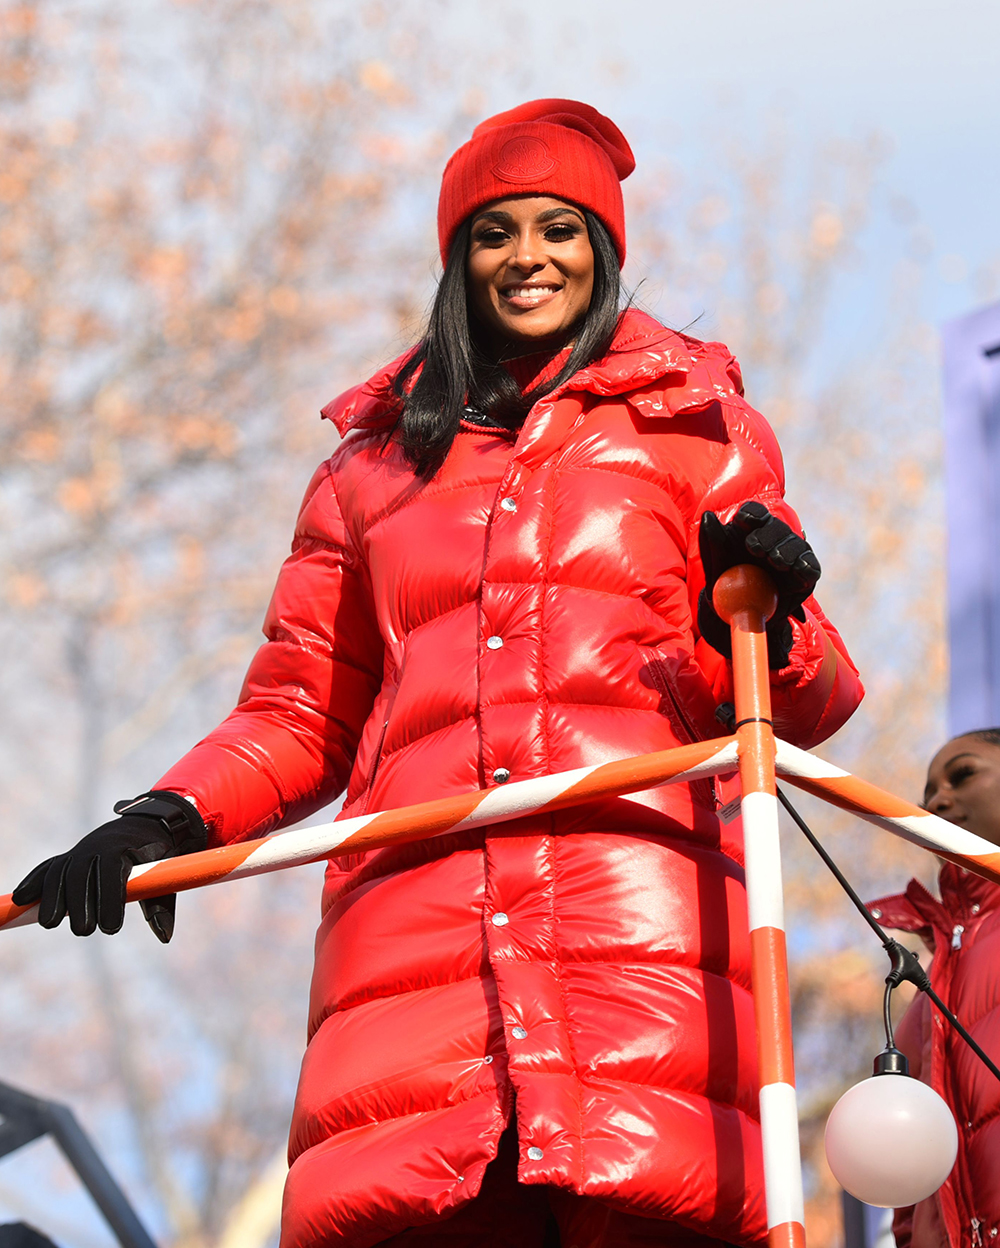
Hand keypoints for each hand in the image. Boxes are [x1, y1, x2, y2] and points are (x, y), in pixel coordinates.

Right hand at [12, 792, 206, 942]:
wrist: (146, 824)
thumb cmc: (158, 853)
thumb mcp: (166, 873)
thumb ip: (161, 904)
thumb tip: (164, 936)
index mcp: (125, 848)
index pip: (114, 873)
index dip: (111, 900)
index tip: (111, 928)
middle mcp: (98, 846)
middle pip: (82, 874)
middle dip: (80, 903)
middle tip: (84, 932)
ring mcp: (81, 850)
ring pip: (61, 871)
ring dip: (52, 897)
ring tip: (49, 923)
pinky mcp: (70, 856)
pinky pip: (49, 867)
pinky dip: (34, 881)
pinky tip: (21, 898)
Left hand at [697, 501, 820, 667]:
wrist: (739, 614)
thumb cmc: (724, 583)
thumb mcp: (714, 564)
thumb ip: (712, 540)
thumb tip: (707, 516)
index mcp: (750, 530)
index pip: (755, 513)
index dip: (752, 514)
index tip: (743, 521)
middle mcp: (774, 537)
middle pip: (776, 527)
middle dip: (767, 536)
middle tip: (755, 549)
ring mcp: (791, 554)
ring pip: (796, 545)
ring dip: (787, 551)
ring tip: (777, 562)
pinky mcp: (804, 573)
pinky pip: (810, 568)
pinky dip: (805, 567)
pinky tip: (797, 571)